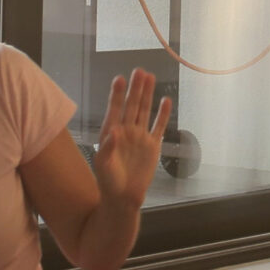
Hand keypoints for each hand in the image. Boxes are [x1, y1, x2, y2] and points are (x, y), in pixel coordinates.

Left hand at [93, 69, 171, 211]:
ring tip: (150, 77)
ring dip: (147, 95)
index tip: (119, 79)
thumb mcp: (103, 166)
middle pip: (132, 105)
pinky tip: (166, 100)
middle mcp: (126, 131)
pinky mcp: (152, 146)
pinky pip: (159, 127)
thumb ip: (107, 147)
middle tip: (139, 71)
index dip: (117, 94)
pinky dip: (162, 114)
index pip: (115, 109)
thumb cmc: (108, 182)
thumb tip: (113, 130)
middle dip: (135, 88)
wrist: (124, 198)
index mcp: (111, 133)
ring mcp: (140, 137)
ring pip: (144, 111)